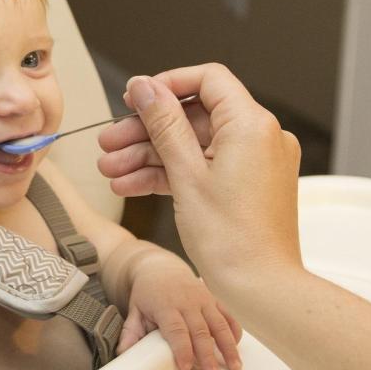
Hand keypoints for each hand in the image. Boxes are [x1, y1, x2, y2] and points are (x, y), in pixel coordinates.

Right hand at [97, 66, 302, 312]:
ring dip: (150, 156)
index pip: (208, 80)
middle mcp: (261, 138)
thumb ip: (164, 124)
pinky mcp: (248, 186)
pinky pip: (205, 168)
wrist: (261, 289)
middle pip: (194, 117)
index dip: (166, 85)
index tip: (134, 98)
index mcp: (252, 125)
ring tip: (112, 171)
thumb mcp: (186, 175)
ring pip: (194, 146)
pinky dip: (172, 174)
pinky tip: (133, 186)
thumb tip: (145, 88)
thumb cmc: (232, 241)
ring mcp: (256, 163)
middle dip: (146, 130)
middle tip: (110, 143)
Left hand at [118, 253, 242, 369]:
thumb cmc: (147, 293)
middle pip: (200, 330)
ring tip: (235, 367)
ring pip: (219, 324)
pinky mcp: (213, 299)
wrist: (160, 267)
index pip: (176, 329)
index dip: (182, 348)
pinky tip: (236, 348)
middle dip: (208, 354)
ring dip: (228, 346)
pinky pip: (227, 316)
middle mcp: (187, 301)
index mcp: (166, 305)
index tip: (186, 367)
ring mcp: (203, 299)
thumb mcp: (134, 309)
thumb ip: (130, 332)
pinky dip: (234, 331)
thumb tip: (122, 354)